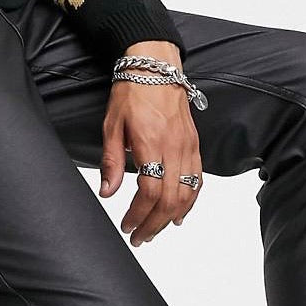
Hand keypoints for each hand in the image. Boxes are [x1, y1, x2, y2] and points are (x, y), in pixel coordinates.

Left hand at [100, 40, 202, 245]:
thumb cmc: (131, 92)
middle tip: (139, 238)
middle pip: (169, 198)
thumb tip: (107, 192)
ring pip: (187, 193)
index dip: (138, 214)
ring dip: (171, 217)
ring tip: (155, 231)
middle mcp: (174, 147)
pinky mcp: (195, 145)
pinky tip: (179, 214)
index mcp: (151, 143)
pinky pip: (198, 180)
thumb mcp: (112, 125)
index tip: (126, 226)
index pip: (149, 191)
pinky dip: (190, 201)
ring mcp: (188, 147)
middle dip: (153, 224)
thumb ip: (111, 161)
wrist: (156, 66)